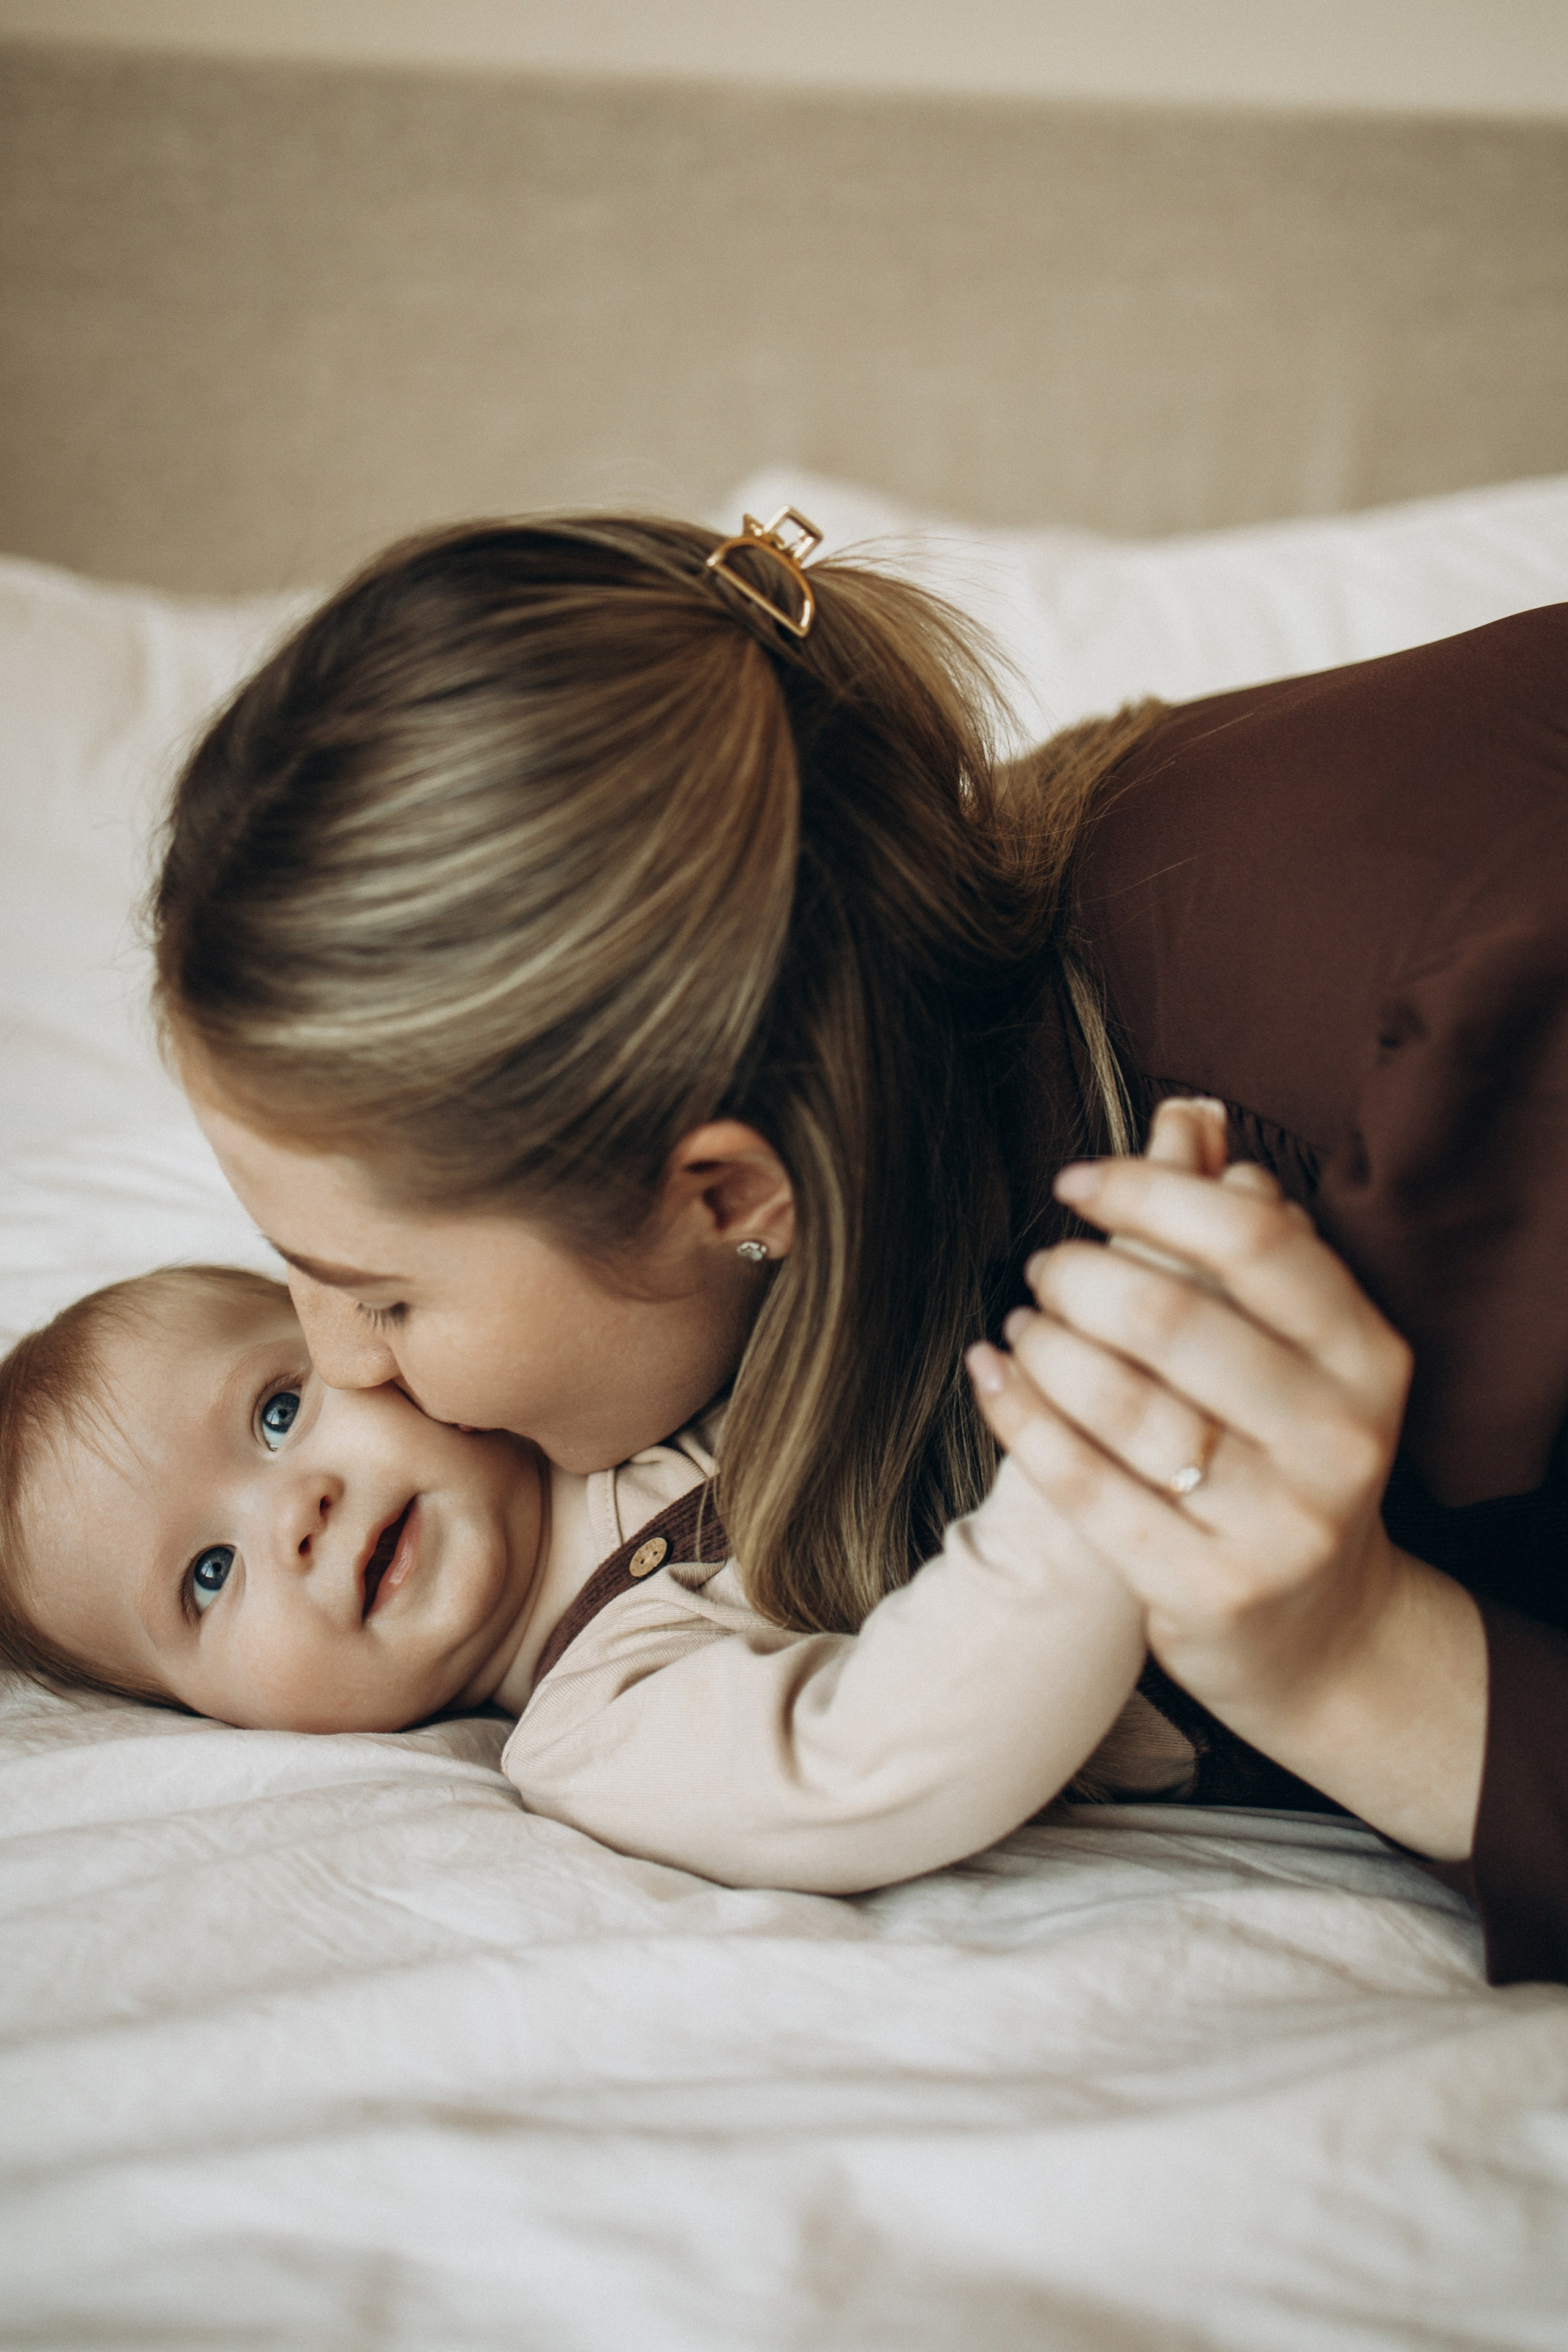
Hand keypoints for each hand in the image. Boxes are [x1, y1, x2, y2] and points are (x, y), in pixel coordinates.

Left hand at [968, 1101, 1486, 1857]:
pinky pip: (1085, 1488)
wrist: (1321, 1635)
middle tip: (1044, 1266)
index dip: (1149, 1193)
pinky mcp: (1207, 1590)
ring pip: (1121, 1404)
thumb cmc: (1287, 1454)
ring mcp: (1278, 1523)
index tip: (1076, 1181)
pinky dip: (1022, 1420)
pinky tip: (992, 1377)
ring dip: (1045, 1346)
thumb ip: (1245, 1235)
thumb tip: (1186, 1118)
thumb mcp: (1297, 1346)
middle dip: (1080, 1275)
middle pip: (1171, 1318)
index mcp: (1366, 1355)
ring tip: (1019, 1323)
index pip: (1252, 1239)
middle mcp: (1337, 1438)